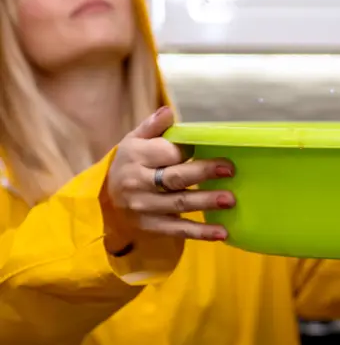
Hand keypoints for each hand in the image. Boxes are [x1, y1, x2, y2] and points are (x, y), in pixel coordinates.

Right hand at [102, 106, 234, 248]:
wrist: (105, 200)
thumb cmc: (129, 164)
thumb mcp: (134, 141)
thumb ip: (153, 126)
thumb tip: (169, 111)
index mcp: (135, 156)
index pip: (166, 153)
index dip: (188, 150)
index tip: (211, 147)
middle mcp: (138, 182)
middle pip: (175, 178)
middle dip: (203, 173)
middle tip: (230, 170)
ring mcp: (145, 207)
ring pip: (179, 204)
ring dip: (206, 202)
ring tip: (230, 199)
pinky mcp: (152, 227)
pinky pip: (179, 230)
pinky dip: (201, 233)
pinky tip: (222, 233)